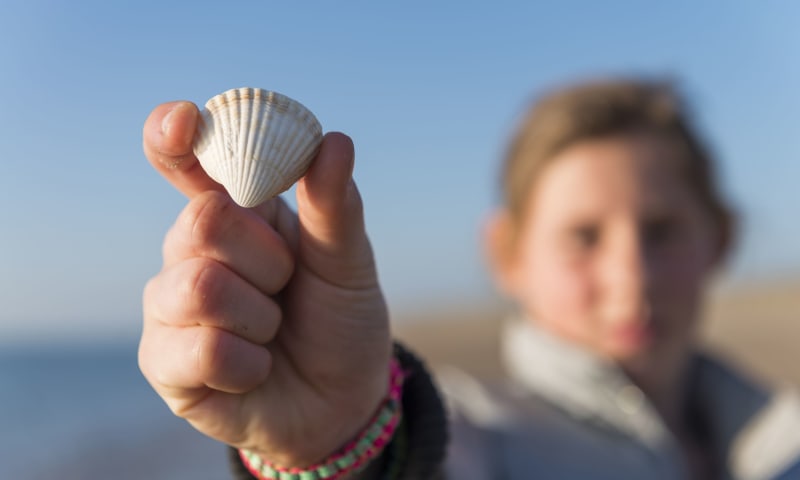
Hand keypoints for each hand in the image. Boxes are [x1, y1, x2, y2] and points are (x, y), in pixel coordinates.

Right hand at [138, 101, 391, 466]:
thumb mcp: (348, 264)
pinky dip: (250, 362)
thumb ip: (335, 207)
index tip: (184, 119)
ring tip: (273, 331)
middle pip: (203, 221)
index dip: (175, 136)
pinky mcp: (164, 362)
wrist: (341, 401)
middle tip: (287, 285)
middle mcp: (191, 252)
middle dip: (268, 259)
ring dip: (261, 316)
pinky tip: (257, 368)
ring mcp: (170, 307)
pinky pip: (202, 349)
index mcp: (234, 216)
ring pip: (199, 287)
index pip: (188, 164)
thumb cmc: (338, 322)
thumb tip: (334, 141)